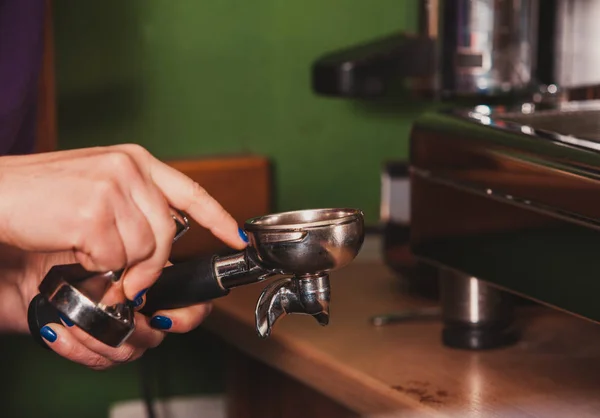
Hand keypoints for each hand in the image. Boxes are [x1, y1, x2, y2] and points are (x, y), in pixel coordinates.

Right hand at [0, 144, 247, 368]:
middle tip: (129, 279)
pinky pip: (115, 259)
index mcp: (135, 161)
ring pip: (143, 250)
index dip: (219, 219)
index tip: (238, 238)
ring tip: (91, 256)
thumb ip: (134, 205)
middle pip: (167, 233)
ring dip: (120, 267)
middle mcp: (130, 168)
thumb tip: (163, 240)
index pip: (191, 192)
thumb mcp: (98, 187)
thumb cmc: (42, 196)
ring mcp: (113, 188)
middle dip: (152, 266)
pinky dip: (98, 267)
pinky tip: (76, 250)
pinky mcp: (94, 213)